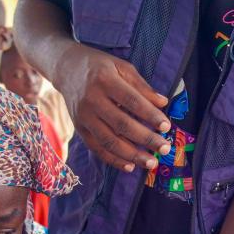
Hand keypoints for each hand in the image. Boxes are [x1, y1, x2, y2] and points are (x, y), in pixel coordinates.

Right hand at [54, 46, 169, 172]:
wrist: (66, 69)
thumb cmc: (99, 67)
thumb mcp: (121, 67)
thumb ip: (142, 86)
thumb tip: (163, 103)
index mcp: (105, 80)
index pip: (132, 101)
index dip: (150, 115)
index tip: (166, 126)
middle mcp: (92, 100)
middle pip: (121, 124)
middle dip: (146, 138)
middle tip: (164, 148)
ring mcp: (84, 116)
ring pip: (109, 141)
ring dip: (132, 155)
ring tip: (151, 163)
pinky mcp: (79, 128)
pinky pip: (97, 148)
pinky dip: (114, 160)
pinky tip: (130, 166)